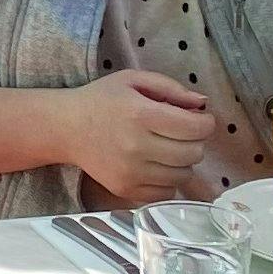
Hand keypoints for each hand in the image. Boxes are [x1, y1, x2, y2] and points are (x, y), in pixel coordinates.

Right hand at [64, 70, 216, 204]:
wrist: (66, 128)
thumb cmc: (102, 100)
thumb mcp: (133, 80)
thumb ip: (170, 88)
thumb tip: (202, 104)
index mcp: (140, 114)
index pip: (194, 127)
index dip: (206, 123)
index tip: (201, 119)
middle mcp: (137, 146)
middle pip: (193, 153)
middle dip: (196, 141)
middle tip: (182, 132)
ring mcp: (131, 172)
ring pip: (184, 176)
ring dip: (183, 161)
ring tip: (168, 148)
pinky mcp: (126, 189)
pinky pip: (167, 192)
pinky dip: (169, 180)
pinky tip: (156, 164)